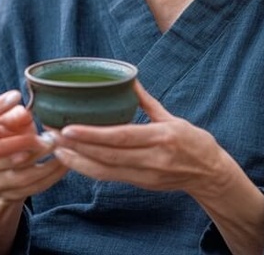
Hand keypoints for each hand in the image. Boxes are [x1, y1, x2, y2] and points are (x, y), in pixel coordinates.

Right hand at [0, 90, 66, 204]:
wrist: (3, 178)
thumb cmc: (8, 141)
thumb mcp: (10, 126)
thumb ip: (14, 117)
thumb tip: (23, 113)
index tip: (16, 95)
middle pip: (0, 150)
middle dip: (26, 141)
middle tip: (50, 136)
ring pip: (19, 173)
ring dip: (44, 162)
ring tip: (61, 150)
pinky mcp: (6, 195)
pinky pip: (32, 187)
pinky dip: (51, 175)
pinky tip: (64, 164)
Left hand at [51, 80, 229, 197]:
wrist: (211, 174)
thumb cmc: (193, 142)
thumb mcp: (173, 118)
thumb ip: (147, 102)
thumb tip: (127, 80)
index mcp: (161, 137)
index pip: (121, 137)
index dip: (93, 135)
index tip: (69, 127)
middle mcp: (152, 159)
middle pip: (108, 155)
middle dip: (77, 146)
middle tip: (51, 134)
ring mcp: (146, 174)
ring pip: (105, 170)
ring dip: (77, 161)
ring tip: (55, 148)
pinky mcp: (141, 184)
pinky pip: (110, 177)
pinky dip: (88, 169)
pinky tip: (72, 161)